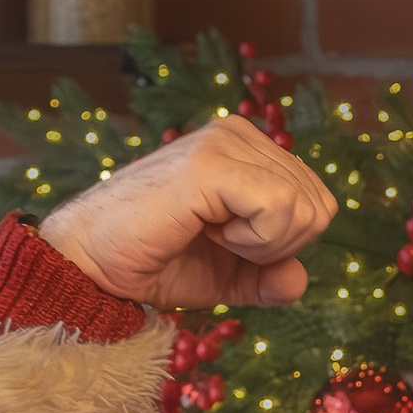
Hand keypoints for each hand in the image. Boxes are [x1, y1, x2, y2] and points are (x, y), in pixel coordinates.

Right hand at [38, 115, 336, 310]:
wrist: (94, 263)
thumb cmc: (155, 263)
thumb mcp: (230, 277)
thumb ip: (271, 278)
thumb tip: (300, 280)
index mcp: (250, 149)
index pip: (317, 203)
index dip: (285, 245)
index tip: (229, 243)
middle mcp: (240, 133)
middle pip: (319, 206)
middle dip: (278, 247)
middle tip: (217, 241)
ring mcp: (225, 141)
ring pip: (304, 208)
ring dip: (261, 245)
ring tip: (207, 233)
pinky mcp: (211, 163)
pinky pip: (278, 209)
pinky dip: (253, 240)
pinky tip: (208, 231)